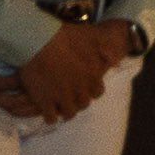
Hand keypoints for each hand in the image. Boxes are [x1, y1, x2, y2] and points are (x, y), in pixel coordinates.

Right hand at [0, 17, 130, 124]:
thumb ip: (106, 50)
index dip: (90, 90)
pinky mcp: (44, 101)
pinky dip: (50, 117)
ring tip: (59, 106)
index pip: (97, 92)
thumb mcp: (93, 37)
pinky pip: (50, 117)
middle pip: (83, 104)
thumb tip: (116, 63)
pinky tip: (46, 111)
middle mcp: (80, 90)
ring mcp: (62, 97)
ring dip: (65, 110)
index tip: (83, 88)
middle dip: (78, 101)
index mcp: (93, 76)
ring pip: (69, 113)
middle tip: (70, 97)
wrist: (39, 40)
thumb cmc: (66, 36)